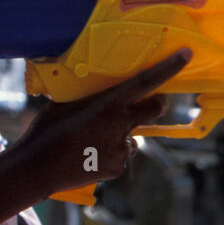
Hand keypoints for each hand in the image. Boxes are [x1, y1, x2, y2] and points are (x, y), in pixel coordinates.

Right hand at [13, 49, 190, 193]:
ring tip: (88, 141)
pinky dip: (107, 155)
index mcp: (108, 104)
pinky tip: (86, 156)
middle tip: (136, 105)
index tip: (186, 55)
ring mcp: (122, 148)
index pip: (147, 81)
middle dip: (153, 104)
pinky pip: (119, 156)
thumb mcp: (63, 106)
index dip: (169, 67)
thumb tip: (94, 93)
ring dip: (118, 135)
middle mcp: (121, 125)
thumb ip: (88, 99)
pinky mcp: (117, 167)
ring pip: (130, 135)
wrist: (37, 168)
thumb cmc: (45, 132)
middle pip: (155, 109)